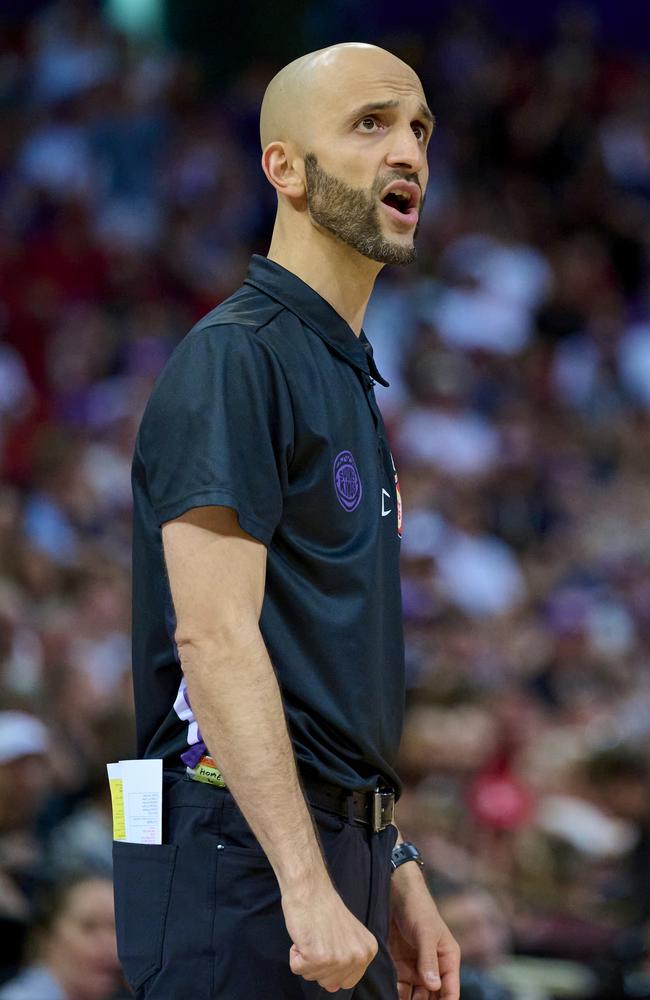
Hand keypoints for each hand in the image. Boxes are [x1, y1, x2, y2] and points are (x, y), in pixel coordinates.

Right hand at [281, 879, 377, 992]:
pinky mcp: (317, 957)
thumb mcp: (346, 936)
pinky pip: (297, 969)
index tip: (329, 942)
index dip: (332, 964)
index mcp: (368, 951)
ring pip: (312, 977)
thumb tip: (334, 988)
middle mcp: (357, 957)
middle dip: (318, 963)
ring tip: (312, 934)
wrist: (311, 888)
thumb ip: (345, 963)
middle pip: (329, 983)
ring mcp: (339, 958)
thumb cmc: (325, 909)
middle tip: (319, 936)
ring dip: (305, 958)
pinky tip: (304, 935)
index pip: (347, 981)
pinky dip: (295, 954)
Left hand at [389, 866, 459, 999]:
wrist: (395, 892)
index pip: (450, 992)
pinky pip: (400, 988)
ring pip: (416, 997)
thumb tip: (435, 986)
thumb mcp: (425, 933)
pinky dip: (396, 995)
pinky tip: (387, 996)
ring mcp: (416, 968)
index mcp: (448, 960)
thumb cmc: (418, 908)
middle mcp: (434, 968)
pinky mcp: (400, 966)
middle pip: (433, 999)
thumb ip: (429, 960)